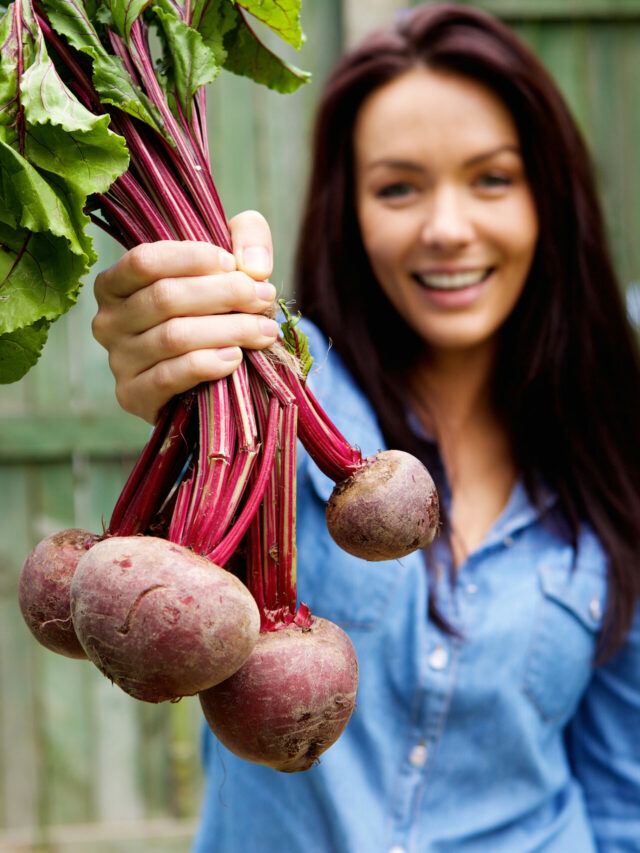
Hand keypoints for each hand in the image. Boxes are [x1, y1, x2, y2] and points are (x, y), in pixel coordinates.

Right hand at [92, 211, 277, 423]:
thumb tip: (253, 266)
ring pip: (174, 337)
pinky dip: (207, 364)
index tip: (233, 264)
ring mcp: (118, 360)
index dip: (193, 258)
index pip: (145, 261)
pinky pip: (170, 376)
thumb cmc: (213, 311)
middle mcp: (108, 320)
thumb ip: (246, 237)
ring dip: (229, 330)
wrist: (207, 378)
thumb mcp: (229, 263)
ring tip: (264, 330)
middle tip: (264, 298)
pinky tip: (235, 358)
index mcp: (117, 283)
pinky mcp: (133, 395)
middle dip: (225, 294)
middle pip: (165, 297)